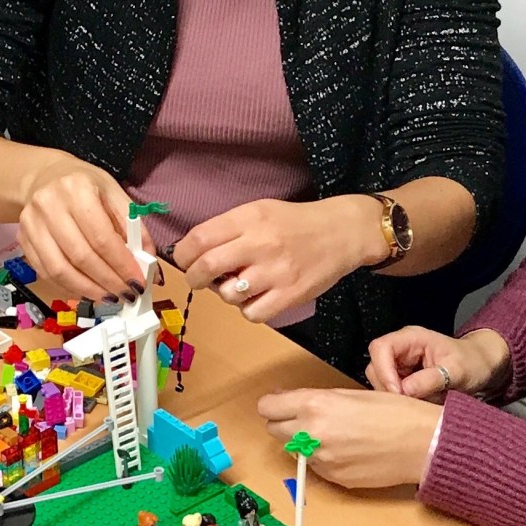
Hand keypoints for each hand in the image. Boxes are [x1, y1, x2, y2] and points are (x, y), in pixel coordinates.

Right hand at [17, 156, 150, 303]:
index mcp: (77, 189)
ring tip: (108, 298)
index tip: (137, 283)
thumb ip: (132, 227)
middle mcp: (49, 205)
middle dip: (107, 282)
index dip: (121, 265)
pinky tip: (87, 290)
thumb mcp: (114, 195)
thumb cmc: (85, 187)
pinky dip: (70, 287)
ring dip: (87, 290)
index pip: (102, 237)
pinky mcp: (22, 241)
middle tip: (125, 295)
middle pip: (81, 257)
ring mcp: (31, 225)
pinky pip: (46, 274)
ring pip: (60, 270)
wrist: (44, 178)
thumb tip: (148, 264)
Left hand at [173, 196, 386, 321]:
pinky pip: (251, 314)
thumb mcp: (258, 212)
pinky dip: (248, 309)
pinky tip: (258, 296)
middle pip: (206, 267)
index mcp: (249, 218)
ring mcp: (276, 272)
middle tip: (199, 280)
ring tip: (240, 284)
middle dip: (194, 278)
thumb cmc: (293, 224)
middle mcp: (261, 243)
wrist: (343, 232)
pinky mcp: (289, 295)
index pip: (199, 239)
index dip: (183, 255)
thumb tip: (191, 255)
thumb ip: (226, 230)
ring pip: (227, 295)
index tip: (185, 261)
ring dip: (225, 294)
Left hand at [257, 388, 441, 487]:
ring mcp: (319, 459)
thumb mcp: (350, 394)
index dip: (273, 405)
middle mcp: (311, 433)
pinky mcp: (330, 477)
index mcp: (315, 405)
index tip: (280, 404)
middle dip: (284, 423)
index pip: (267, 407)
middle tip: (305, 419)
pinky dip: (321, 459)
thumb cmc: (396, 412)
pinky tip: (347, 451)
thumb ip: (314, 400)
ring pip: (292, 450)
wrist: (426, 444)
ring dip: (302, 443)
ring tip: (333, 435)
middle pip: (273, 429)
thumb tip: (286, 400)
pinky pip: (313, 467)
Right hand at [366, 325, 511, 398]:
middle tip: (407, 402)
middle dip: (388, 387)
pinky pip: (389, 391)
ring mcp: (399, 365)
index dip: (383, 370)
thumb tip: (404, 390)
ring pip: (379, 382)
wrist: (482, 368)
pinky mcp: (400, 379)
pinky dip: (400, 400)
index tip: (398, 391)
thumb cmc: (473, 362)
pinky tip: (417, 403)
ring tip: (418, 402)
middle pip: (375, 367)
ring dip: (394, 396)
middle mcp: (400, 349)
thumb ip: (430, 379)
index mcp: (411, 338)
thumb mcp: (457, 370)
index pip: (380, 348)